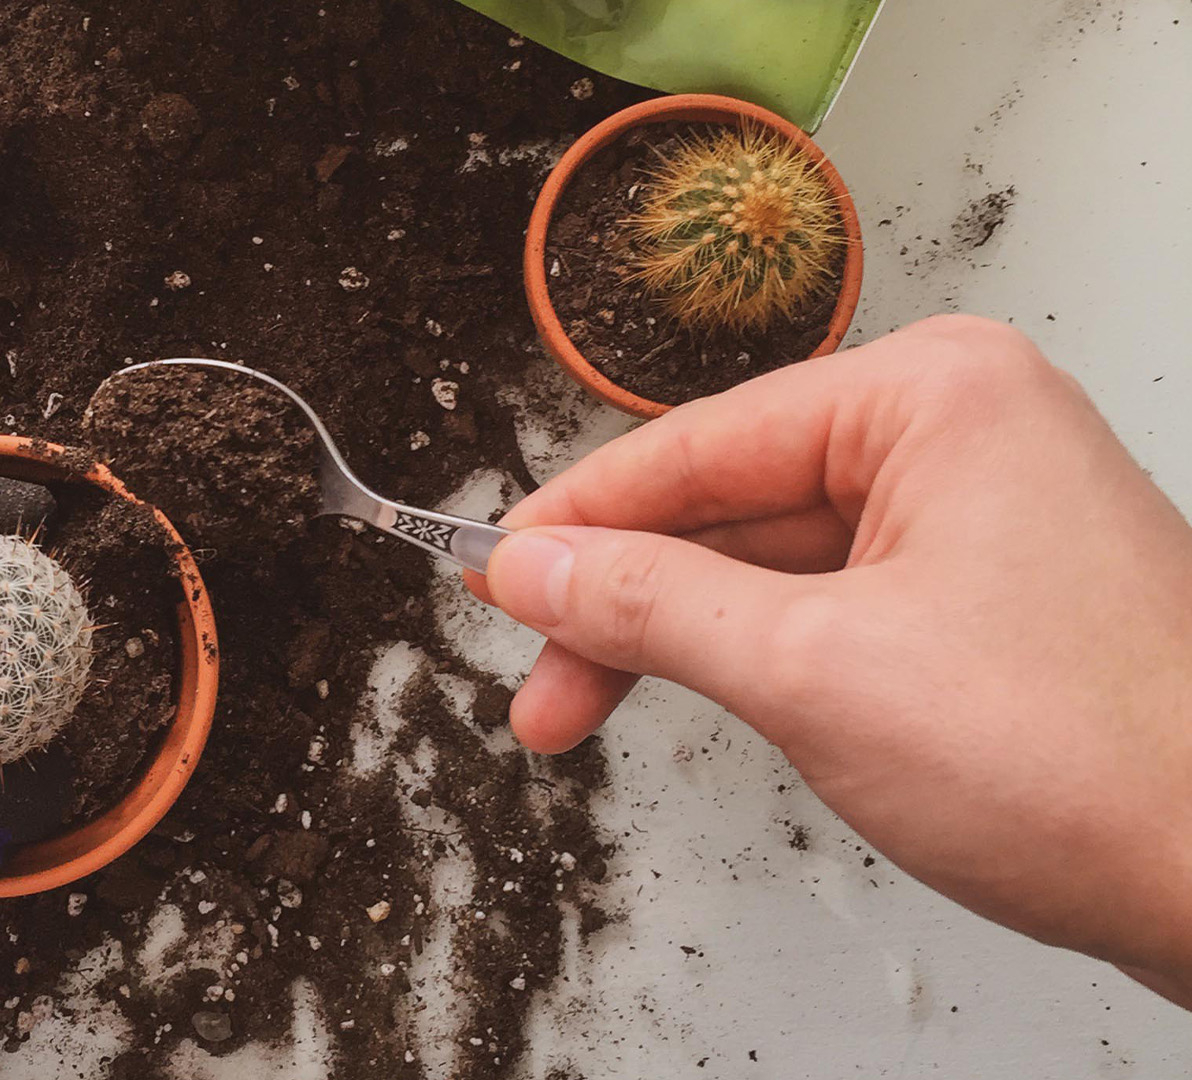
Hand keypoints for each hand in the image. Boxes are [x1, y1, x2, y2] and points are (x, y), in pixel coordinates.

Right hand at [467, 316, 1191, 1002]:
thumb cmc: (1093, 765)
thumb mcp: (813, 672)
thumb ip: (653, 605)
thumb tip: (539, 566)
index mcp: (934, 397)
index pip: (698, 444)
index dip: (579, 519)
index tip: (494, 570)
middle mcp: (961, 434)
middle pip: (729, 504)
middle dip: (623, 602)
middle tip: (540, 678)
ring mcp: (979, 516)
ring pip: (771, 562)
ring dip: (679, 638)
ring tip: (588, 706)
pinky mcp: (985, 595)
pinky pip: (829, 602)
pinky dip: (753, 654)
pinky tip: (701, 694)